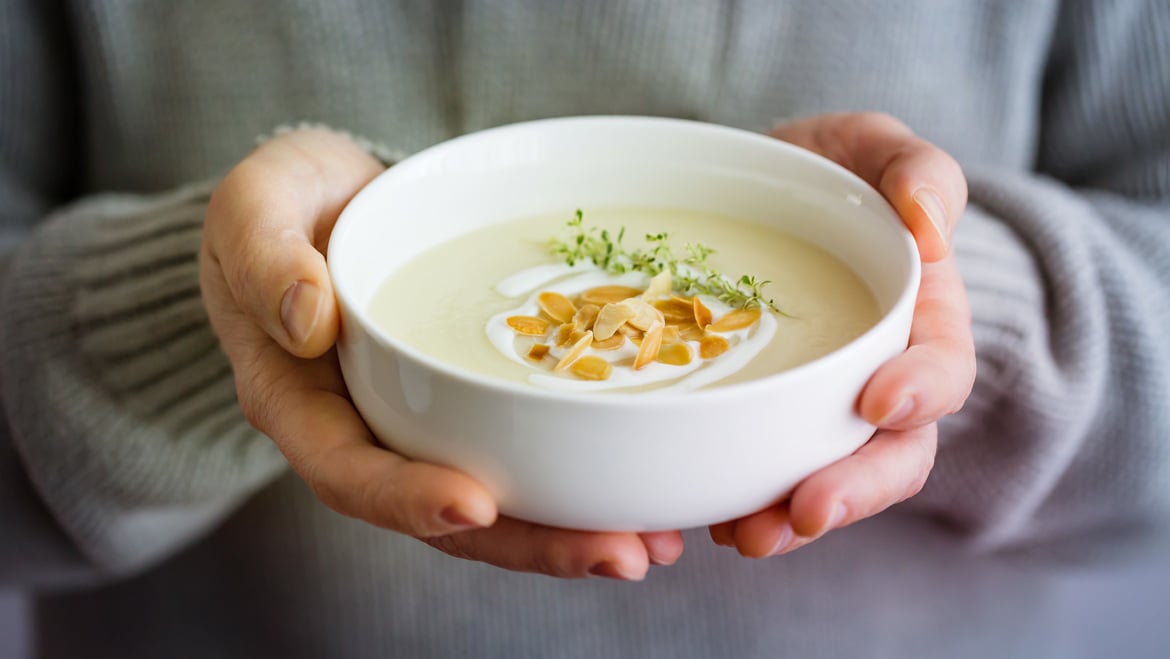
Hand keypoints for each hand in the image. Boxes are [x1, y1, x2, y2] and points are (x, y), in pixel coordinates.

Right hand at [200, 128, 681, 579]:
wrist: (331, 200)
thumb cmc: (284, 201)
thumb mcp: (257, 204)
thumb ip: (267, 255)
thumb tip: (308, 322)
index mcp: (300, 403)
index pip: (347, 472)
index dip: (406, 498)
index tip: (473, 504)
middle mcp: (366, 433)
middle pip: (442, 516)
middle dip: (527, 543)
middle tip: (617, 553)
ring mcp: (422, 425)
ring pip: (495, 500)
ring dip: (569, 531)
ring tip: (652, 543)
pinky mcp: (470, 406)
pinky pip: (521, 454)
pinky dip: (579, 479)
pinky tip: (643, 489)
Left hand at [710, 112, 975, 556]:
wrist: (758, 197)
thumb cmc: (827, 172)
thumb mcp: (872, 149)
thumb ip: (917, 171)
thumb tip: (930, 225)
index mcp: (918, 324)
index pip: (941, 371)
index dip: (919, 392)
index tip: (877, 403)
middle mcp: (874, 380)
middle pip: (886, 456)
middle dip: (851, 491)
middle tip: (805, 514)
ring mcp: (815, 409)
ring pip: (820, 479)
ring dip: (788, 519)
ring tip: (744, 537)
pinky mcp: (756, 420)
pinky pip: (754, 472)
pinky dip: (732, 500)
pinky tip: (700, 518)